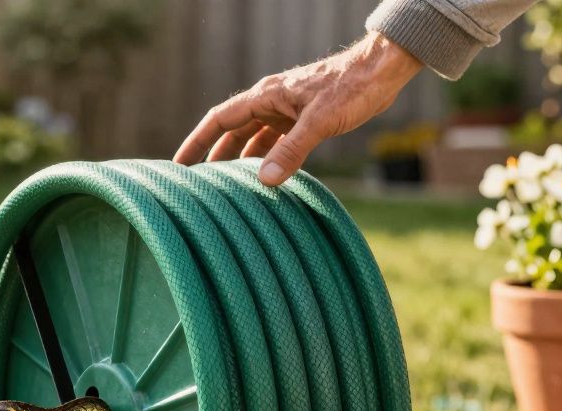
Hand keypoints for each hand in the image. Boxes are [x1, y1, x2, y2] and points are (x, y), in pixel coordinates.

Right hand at [174, 32, 421, 185]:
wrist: (381, 72)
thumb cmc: (352, 88)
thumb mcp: (320, 122)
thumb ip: (291, 151)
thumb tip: (265, 181)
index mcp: (266, 96)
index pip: (219, 119)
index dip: (197, 142)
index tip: (180, 165)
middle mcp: (271, 102)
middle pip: (232, 131)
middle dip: (213, 155)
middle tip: (197, 183)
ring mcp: (287, 110)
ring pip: (254, 138)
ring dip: (239, 160)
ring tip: (226, 186)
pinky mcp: (304, 118)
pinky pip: (275, 141)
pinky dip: (267, 159)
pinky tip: (266, 177)